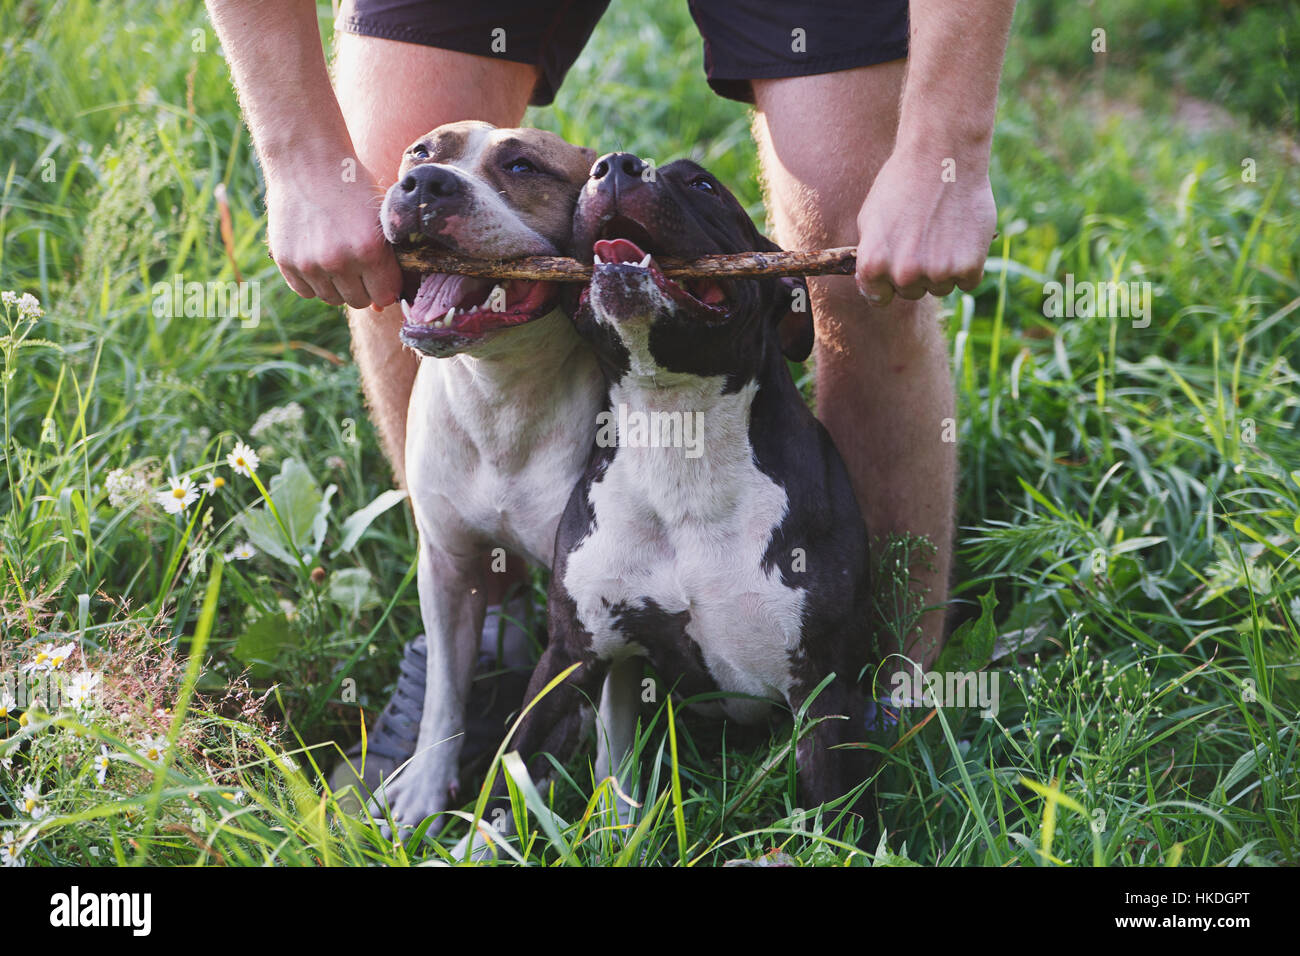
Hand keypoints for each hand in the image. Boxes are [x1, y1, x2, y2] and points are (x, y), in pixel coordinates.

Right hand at [265, 157, 400, 310]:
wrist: (307, 162)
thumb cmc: (352, 188)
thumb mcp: (378, 219)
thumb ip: (386, 262)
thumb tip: (379, 307)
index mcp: (370, 249)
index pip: (385, 295)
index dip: (386, 286)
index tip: (381, 274)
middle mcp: (340, 260)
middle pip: (358, 301)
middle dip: (363, 287)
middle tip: (358, 264)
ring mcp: (310, 263)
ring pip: (331, 298)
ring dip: (337, 285)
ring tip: (337, 257)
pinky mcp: (286, 261)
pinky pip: (305, 291)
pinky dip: (313, 282)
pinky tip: (317, 258)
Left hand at [854, 144, 996, 305]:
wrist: (942, 155)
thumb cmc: (903, 182)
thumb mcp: (870, 219)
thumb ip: (870, 256)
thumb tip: (873, 284)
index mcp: (873, 264)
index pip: (879, 297)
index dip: (888, 283)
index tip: (898, 268)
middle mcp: (903, 274)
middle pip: (911, 292)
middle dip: (917, 271)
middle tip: (925, 236)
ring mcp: (937, 273)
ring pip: (941, 288)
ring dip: (944, 268)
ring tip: (944, 231)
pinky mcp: (968, 267)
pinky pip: (967, 282)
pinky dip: (968, 264)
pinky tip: (963, 236)